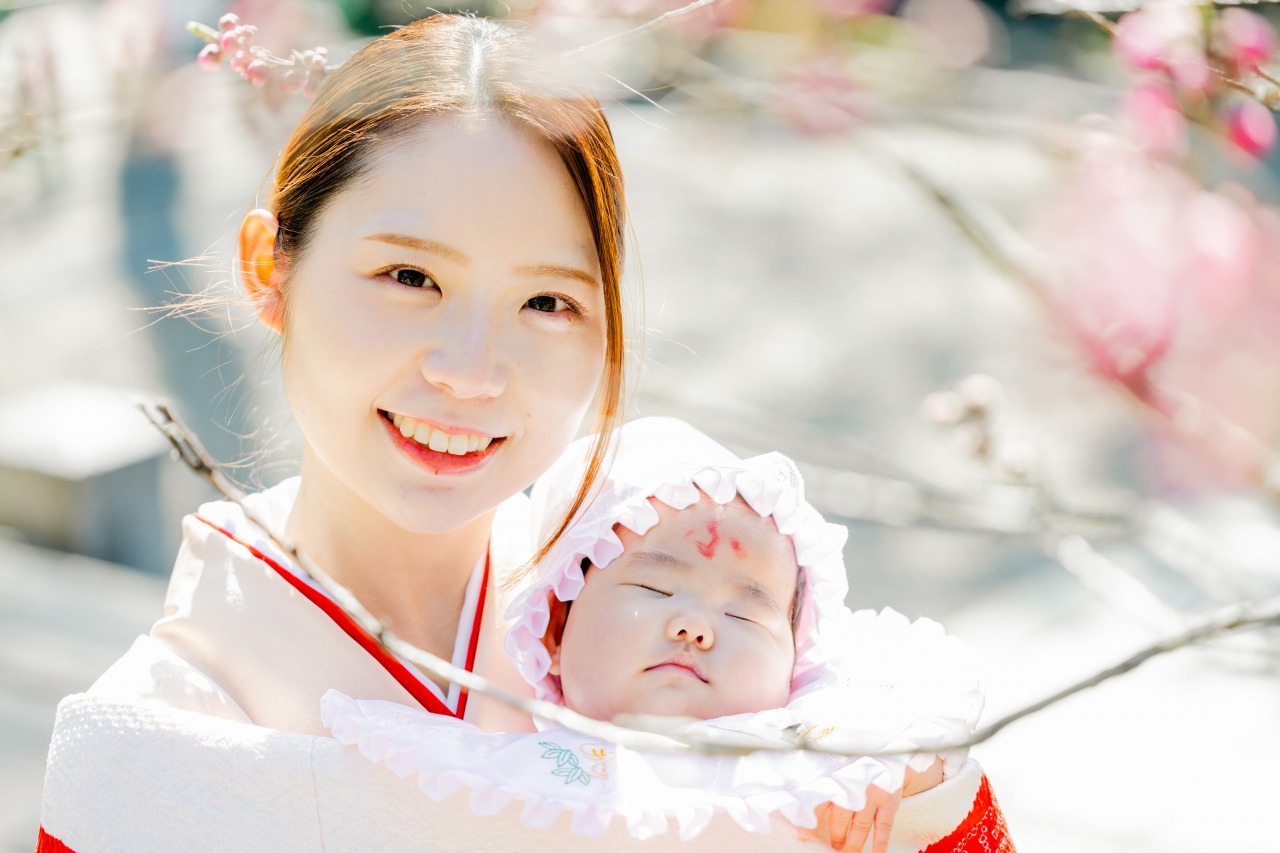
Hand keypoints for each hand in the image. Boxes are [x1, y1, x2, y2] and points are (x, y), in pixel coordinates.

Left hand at [796, 759, 943, 850]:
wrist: (887, 754)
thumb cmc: (855, 763)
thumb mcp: (836, 765)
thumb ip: (821, 783)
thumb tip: (800, 804)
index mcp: (837, 775)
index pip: (820, 799)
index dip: (810, 818)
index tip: (802, 835)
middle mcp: (855, 785)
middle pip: (841, 817)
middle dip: (835, 835)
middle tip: (830, 848)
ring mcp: (873, 794)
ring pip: (861, 826)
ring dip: (853, 843)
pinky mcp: (890, 801)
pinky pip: (884, 827)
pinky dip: (880, 843)